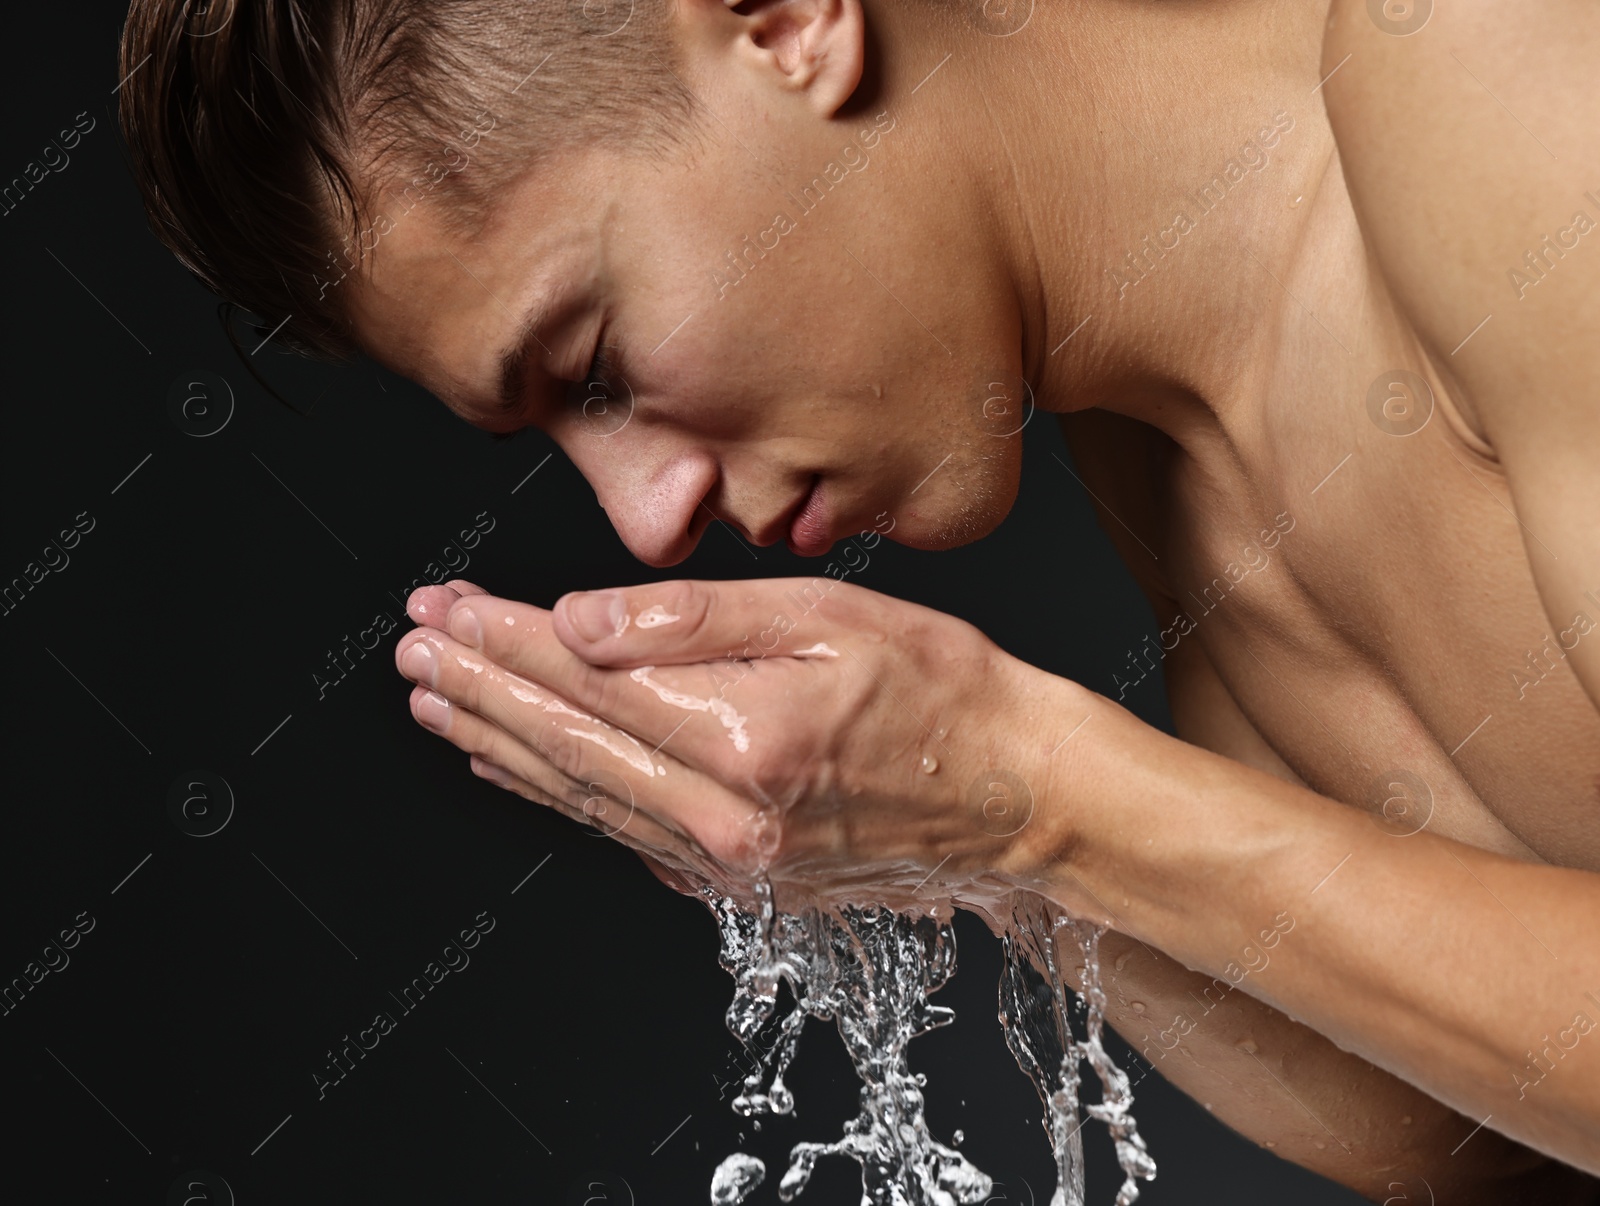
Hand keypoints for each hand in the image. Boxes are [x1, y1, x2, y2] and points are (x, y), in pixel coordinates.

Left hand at [393, 576, 1075, 910]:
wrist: (1018, 796)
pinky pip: (622, 829)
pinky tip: (521, 767)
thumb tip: (579, 619)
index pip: (588, 679)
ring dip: (499, 745)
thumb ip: (696, 618)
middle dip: (478, 689)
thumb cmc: (946, 691)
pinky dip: (558, 793)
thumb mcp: (831, 617)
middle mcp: (723, 815)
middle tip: (411, 648)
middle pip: (567, 743)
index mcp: (744, 738)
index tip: (442, 607)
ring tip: (435, 704)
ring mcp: (728, 857)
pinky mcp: (738, 874)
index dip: (505, 640)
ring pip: (582, 794)